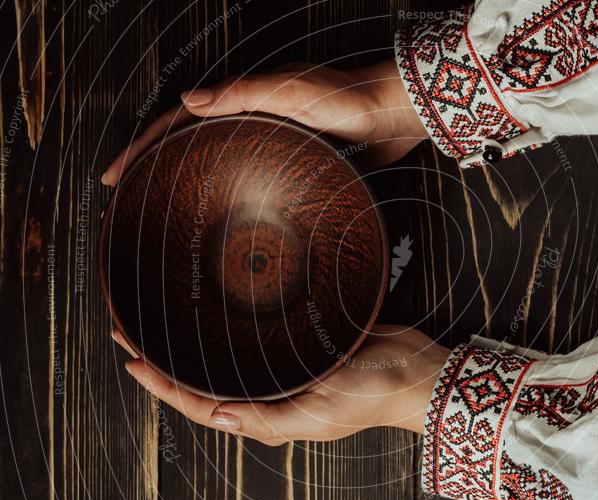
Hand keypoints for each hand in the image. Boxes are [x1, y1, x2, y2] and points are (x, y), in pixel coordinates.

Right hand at [102, 60, 426, 185]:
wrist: (393, 115)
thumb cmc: (348, 98)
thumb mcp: (291, 91)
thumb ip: (242, 94)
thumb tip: (187, 100)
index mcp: (244, 102)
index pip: (180, 123)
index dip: (144, 147)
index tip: (114, 174)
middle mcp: (253, 123)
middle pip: (193, 146)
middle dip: (158, 170)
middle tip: (131, 201)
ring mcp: (272, 146)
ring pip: (219, 166)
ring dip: (190, 185)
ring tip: (166, 215)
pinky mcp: (295, 165)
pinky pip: (252, 182)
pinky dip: (230, 197)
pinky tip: (226, 220)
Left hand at [112, 325, 449, 444]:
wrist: (414, 369)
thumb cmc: (373, 396)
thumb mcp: (320, 414)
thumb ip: (270, 419)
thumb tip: (219, 417)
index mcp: (270, 414)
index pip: (203, 406)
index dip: (163, 387)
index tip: (131, 361)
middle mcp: (271, 391)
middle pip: (206, 379)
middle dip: (166, 359)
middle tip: (130, 330)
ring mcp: (284, 366)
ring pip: (227, 357)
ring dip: (191, 340)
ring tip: (159, 318)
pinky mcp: (301, 341)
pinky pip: (255, 336)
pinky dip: (229, 326)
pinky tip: (215, 306)